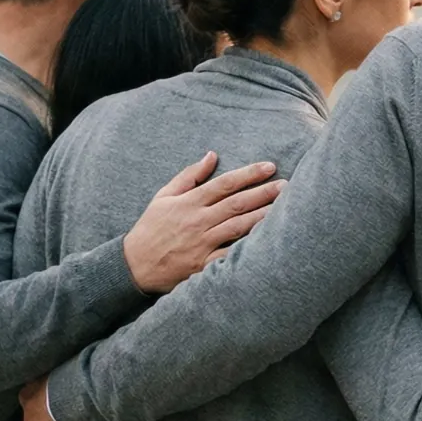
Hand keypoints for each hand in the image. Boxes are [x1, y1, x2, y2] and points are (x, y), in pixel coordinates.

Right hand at [123, 152, 283, 293]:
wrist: (134, 265)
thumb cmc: (151, 228)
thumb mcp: (163, 196)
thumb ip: (189, 175)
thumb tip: (212, 155)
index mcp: (189, 202)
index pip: (224, 183)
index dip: (249, 174)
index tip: (270, 166)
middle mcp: (197, 221)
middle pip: (236, 203)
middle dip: (263, 193)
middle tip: (287, 185)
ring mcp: (201, 243)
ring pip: (238, 226)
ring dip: (262, 216)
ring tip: (285, 207)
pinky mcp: (203, 265)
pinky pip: (229, 255)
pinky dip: (247, 248)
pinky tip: (267, 241)